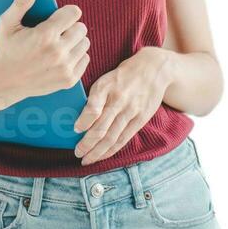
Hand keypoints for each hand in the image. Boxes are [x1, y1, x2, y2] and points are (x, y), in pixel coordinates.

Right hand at [0, 0, 91, 103]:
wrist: (3, 82)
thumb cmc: (6, 49)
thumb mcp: (8, 24)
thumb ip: (21, 3)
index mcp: (45, 35)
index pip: (74, 13)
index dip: (66, 13)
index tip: (58, 17)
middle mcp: (58, 51)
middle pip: (82, 28)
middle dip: (71, 27)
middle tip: (56, 33)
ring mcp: (64, 67)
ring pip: (85, 44)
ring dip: (74, 42)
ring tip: (58, 45)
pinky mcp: (69, 80)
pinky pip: (85, 59)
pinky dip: (76, 57)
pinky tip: (61, 58)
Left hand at [73, 47, 172, 164]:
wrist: (153, 69)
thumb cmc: (123, 76)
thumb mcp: (106, 79)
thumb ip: (94, 97)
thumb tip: (78, 118)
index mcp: (106, 86)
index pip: (93, 108)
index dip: (83, 121)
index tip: (75, 129)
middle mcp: (118, 99)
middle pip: (101, 128)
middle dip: (87, 144)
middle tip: (77, 153)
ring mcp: (131, 110)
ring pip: (112, 137)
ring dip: (97, 152)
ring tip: (86, 159)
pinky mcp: (141, 119)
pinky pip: (124, 138)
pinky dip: (111, 149)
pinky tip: (102, 155)